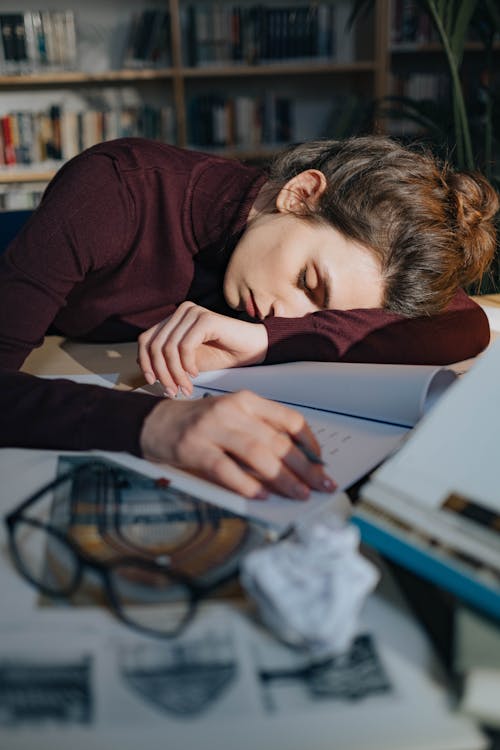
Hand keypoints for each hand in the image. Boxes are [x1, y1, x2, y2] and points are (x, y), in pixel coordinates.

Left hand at [137, 302, 267, 396]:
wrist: (252, 349)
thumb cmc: (223, 354)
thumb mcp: (188, 361)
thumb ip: (169, 361)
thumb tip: (149, 372)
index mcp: (174, 320)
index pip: (146, 339)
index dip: (145, 362)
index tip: (152, 381)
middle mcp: (181, 312)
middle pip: (155, 345)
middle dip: (162, 373)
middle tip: (172, 390)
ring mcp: (192, 312)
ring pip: (169, 348)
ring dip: (176, 373)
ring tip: (185, 386)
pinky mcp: (205, 318)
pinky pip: (185, 346)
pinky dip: (187, 364)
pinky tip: (196, 373)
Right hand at [139, 390, 335, 499]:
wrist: (154, 422)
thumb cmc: (201, 423)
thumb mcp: (234, 416)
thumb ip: (261, 431)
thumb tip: (298, 462)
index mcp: (247, 400)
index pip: (289, 419)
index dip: (310, 443)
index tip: (322, 462)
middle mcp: (232, 410)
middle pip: (278, 441)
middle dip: (304, 467)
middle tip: (321, 485)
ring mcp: (212, 428)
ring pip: (257, 455)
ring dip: (283, 478)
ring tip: (299, 494)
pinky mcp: (195, 448)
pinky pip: (227, 470)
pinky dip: (247, 484)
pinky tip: (262, 496)